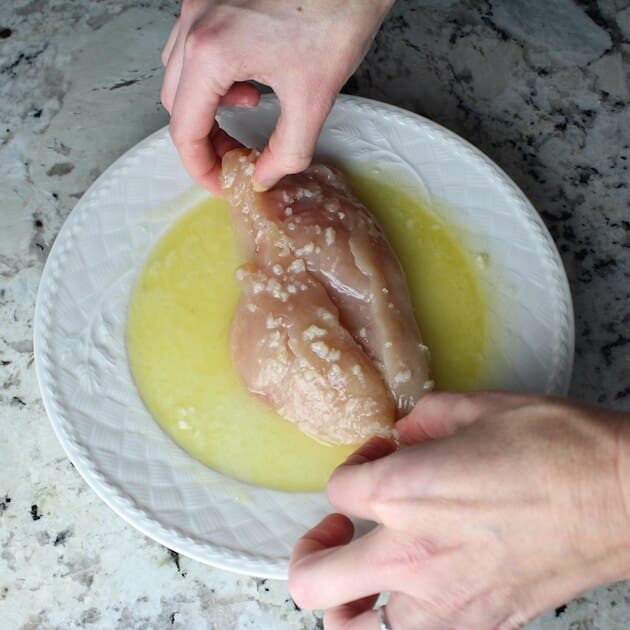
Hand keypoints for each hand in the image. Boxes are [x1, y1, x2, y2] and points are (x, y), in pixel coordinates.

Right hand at [161, 0, 394, 192]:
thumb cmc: (337, 12)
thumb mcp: (314, 97)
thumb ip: (287, 151)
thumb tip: (265, 176)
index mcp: (210, 53)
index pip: (184, 130)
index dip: (202, 168)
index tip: (223, 181)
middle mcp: (193, 25)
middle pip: (176, 104)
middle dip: (205, 138)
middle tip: (237, 153)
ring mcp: (199, 5)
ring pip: (180, 74)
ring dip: (207, 104)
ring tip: (249, 107)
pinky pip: (193, 46)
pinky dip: (213, 74)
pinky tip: (248, 75)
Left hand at [289, 392, 629, 628]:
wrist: (625, 498)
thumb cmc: (556, 445)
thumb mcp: (478, 407)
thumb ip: (423, 419)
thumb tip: (403, 434)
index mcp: (403, 491)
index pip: (337, 491)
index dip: (353, 466)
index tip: (378, 456)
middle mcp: (412, 554)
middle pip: (313, 581)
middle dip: (311, 552)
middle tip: (336, 532)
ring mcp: (445, 603)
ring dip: (346, 606)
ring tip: (361, 580)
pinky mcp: (482, 627)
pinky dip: (402, 621)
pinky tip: (418, 592)